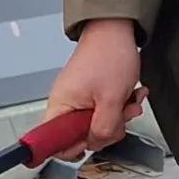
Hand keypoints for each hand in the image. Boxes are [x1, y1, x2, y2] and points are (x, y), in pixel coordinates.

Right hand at [45, 19, 144, 153]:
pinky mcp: (90, 94)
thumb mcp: (111, 99)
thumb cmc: (109, 55)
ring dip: (118, 117)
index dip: (69, 148)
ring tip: (127, 102)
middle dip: (106, 129)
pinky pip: (104, 112)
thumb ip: (104, 128)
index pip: (50, 142)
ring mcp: (78, 99)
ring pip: (96, 125)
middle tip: (118, 116)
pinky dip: (119, 107)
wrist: (116, 30)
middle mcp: (65, 104)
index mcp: (60, 106)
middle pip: (80, 136)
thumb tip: (96, 142)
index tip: (87, 144)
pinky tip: (129, 97)